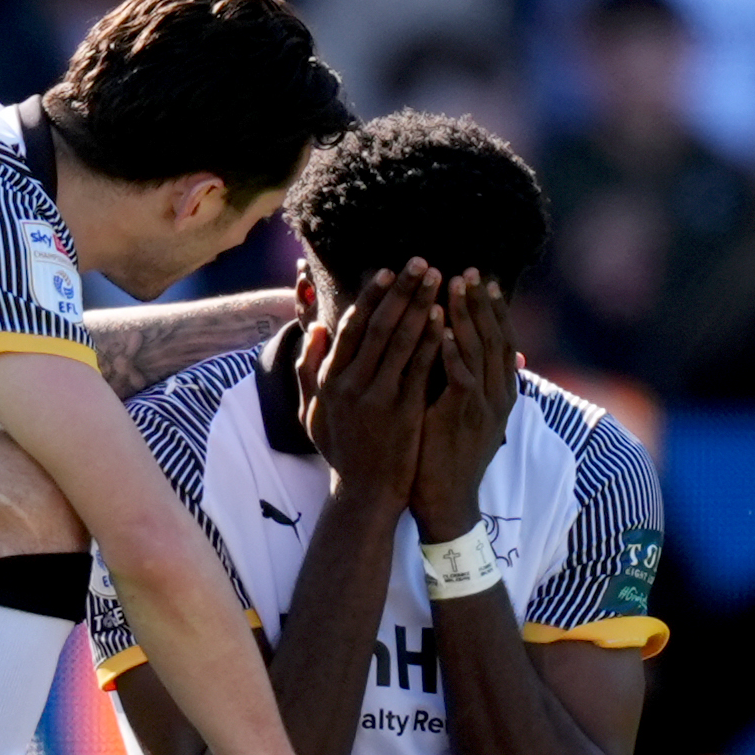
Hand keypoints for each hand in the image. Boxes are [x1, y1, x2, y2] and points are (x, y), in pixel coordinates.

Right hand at [296, 258, 441, 506]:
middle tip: (421, 262)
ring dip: (422, 305)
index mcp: (329, 379)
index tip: (387, 271)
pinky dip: (433, 340)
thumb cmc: (341, 448)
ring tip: (439, 280)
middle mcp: (351, 384)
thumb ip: (308, 369)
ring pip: (402, 341)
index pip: (351, 327)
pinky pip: (421, 367)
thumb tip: (317, 328)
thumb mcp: (312, 410)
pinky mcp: (404, 411)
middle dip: (402, 290)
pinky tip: (446, 319)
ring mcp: (378, 398)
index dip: (371, 297)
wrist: (365, 492)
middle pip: (379, 326)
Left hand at [411, 271, 518, 542]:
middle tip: (468, 271)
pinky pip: (462, 380)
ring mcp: (483, 407)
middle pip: (495, 337)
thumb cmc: (446, 452)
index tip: (481, 278)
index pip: (501, 338)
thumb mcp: (463, 411)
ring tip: (454, 286)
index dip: (492, 307)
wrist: (446, 500)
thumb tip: (459, 343)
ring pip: (480, 352)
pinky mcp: (462, 420)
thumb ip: (465, 377)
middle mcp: (498, 395)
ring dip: (467, 317)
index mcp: (499, 390)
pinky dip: (454, 353)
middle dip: (481, 302)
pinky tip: (443, 331)